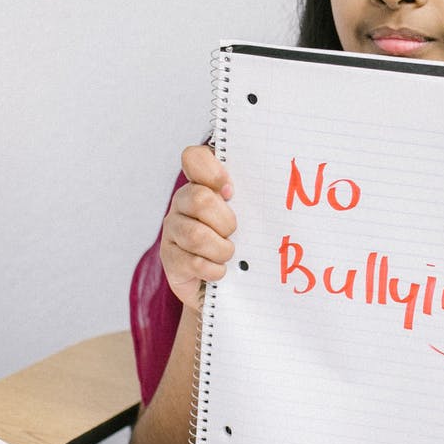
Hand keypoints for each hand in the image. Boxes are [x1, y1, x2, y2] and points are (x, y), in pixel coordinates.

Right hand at [160, 144, 237, 313]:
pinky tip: (220, 271)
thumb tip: (274, 191)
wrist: (225, 286)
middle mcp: (182, 202)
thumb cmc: (241, 244)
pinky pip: (193, 262)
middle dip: (225, 221)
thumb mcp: (248, 217)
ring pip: (196, 234)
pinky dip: (214, 269)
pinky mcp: (169, 259)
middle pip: (200, 199)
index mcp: (202, 184)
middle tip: (234, 232)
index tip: (231, 191)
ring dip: (221, 249)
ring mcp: (172, 230)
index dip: (213, 171)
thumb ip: (250, 199)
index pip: (195, 158)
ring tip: (229, 254)